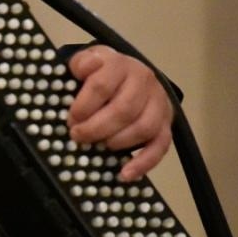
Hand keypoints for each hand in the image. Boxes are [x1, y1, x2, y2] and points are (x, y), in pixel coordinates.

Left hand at [65, 45, 173, 181]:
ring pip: (144, 127)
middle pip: (123, 110)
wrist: (127, 71)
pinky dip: (144, 163)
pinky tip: (125, 174)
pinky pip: (161, 146)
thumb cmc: (99, 71)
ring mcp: (158, 103)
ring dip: (118, 142)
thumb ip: (81, 64)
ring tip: (98, 147)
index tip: (70, 119)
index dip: (83, 106)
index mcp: (119, 65)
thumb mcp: (85, 62)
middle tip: (78, 136)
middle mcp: (143, 81)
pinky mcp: (167, 123)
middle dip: (96, 128)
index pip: (101, 86)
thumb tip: (86, 68)